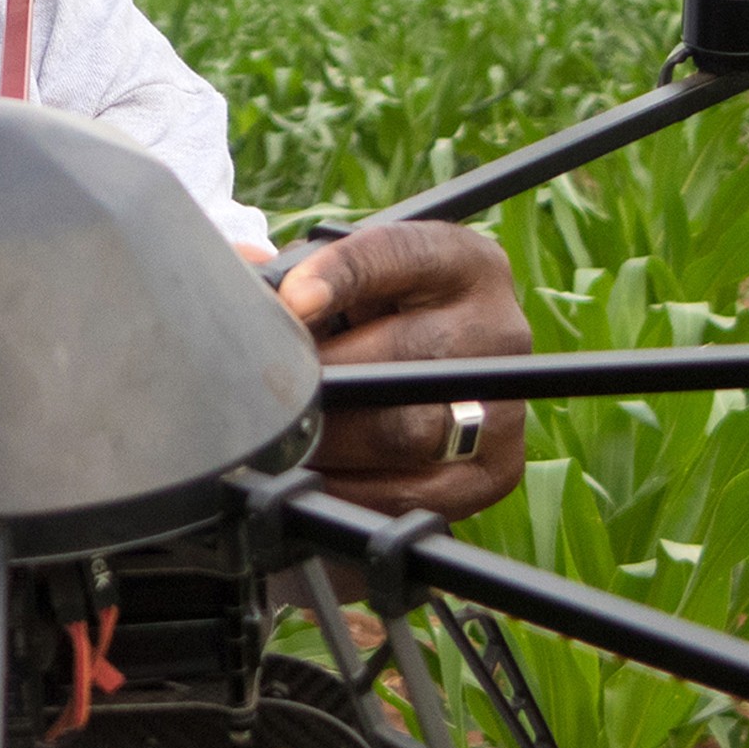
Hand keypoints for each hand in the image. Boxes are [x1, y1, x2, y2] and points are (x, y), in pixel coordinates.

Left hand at [266, 222, 529, 519]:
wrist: (421, 382)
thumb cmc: (364, 322)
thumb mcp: (338, 283)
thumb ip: (287, 273)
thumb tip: (242, 268)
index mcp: (464, 264)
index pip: (403, 256)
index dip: (343, 275)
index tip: (292, 300)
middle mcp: (499, 330)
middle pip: (402, 356)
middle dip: (320, 380)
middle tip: (264, 396)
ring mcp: (506, 405)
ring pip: (406, 431)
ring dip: (328, 440)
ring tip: (278, 440)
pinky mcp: (496, 470)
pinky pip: (413, 491)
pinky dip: (349, 490)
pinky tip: (310, 477)